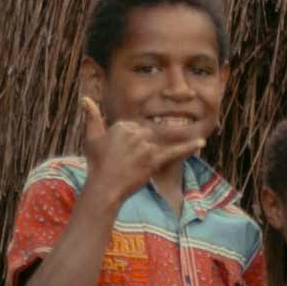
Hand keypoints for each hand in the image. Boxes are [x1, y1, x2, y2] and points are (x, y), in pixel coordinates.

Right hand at [76, 83, 206, 204]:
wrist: (104, 187)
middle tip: (128, 163)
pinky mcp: (154, 160)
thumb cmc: (97, 164)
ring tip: (152, 159)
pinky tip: (202, 142)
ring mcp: (146, 147)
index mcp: (123, 125)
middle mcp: (135, 133)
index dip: (130, 144)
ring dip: (159, 151)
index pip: (136, 129)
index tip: (121, 155)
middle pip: (148, 136)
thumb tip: (85, 98)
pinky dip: (189, 147)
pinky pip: (175, 151)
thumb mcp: (92, 137)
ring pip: (159, 144)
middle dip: (142, 150)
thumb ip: (92, 116)